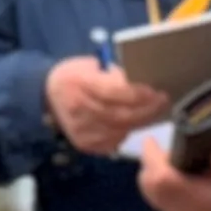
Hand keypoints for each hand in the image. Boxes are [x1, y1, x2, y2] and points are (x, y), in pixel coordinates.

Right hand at [47, 55, 169, 154]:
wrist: (48, 97)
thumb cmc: (74, 76)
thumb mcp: (90, 65)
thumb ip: (112, 74)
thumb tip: (139, 82)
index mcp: (79, 84)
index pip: (113, 92)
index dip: (137, 94)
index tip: (156, 92)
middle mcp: (79, 110)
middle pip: (120, 115)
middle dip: (146, 110)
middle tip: (163, 102)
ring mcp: (82, 131)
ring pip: (121, 130)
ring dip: (141, 121)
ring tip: (155, 111)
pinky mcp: (85, 144)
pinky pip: (115, 141)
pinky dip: (128, 131)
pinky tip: (136, 122)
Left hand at [134, 136, 210, 210]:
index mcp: (200, 200)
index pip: (165, 181)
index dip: (154, 159)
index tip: (153, 140)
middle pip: (151, 186)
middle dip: (149, 163)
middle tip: (156, 147)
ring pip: (148, 191)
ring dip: (149, 171)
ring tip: (161, 157)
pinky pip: (153, 196)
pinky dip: (152, 179)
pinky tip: (163, 169)